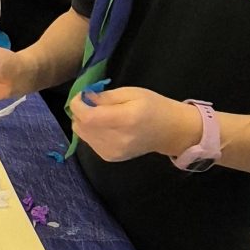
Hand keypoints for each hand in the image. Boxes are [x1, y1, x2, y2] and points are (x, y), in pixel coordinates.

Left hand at [69, 87, 198, 161]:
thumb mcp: (132, 92)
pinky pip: (89, 142)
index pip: (87, 117)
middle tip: (92, 103)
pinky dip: (90, 132)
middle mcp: (116, 139)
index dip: (78, 104)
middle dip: (80, 111)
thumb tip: (85, 99)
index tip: (83, 95)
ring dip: (84, 122)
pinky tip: (105, 126)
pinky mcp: (110, 157)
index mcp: (125, 120)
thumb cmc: (153, 107)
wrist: (170, 131)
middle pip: (81, 126)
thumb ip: (106, 96)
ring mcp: (112, 151)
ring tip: (99, 114)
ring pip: (81, 134)